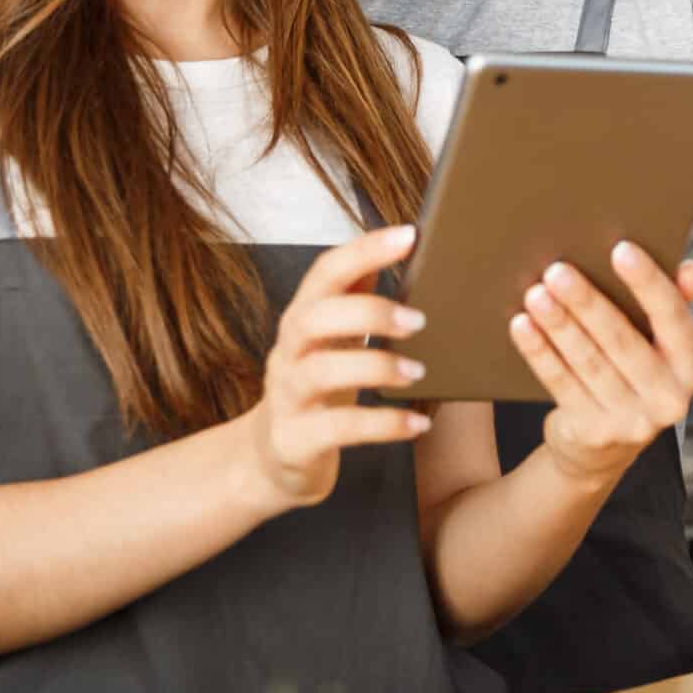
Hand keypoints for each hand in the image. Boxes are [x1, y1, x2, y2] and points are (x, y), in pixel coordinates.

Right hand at [245, 225, 432, 509]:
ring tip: (419, 372)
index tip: (409, 235)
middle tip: (419, 320)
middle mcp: (288, 352)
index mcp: (302, 318)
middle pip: (313, 317)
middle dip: (368, 312)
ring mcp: (286, 397)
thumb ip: (358, 295)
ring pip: (321, 371)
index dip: (364, 250)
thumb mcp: (334, 338)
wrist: (273, 458)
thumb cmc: (318, 387)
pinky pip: (337, 429)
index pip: (325, 272)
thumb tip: (400, 243)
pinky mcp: (294, 440)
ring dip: (376, 367)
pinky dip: (382, 425)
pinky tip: (417, 423)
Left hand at [509, 242, 692, 487]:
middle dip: (587, 302)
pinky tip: (522, 326)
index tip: (620, 249)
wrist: (606, 446)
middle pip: (623, 340)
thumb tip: (687, 269)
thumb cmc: (634, 375)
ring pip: (588, 362)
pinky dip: (540, 353)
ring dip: (559, 324)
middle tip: (558, 270)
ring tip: (536, 294)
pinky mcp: (595, 433)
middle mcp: (670, 398)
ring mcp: (633, 422)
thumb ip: (674, 305)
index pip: (673, 316)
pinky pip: (562, 384)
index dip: (647, 282)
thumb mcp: (661, 345)